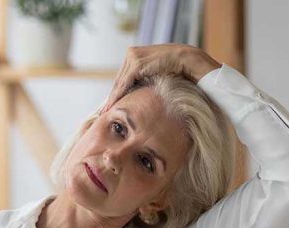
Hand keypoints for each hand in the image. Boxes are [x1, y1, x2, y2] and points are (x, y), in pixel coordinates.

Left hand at [100, 44, 220, 112]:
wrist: (186, 59)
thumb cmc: (176, 69)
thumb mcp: (156, 75)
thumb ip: (146, 79)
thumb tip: (140, 94)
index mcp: (135, 54)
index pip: (123, 77)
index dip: (116, 92)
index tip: (109, 105)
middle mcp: (131, 54)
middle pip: (119, 80)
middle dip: (111, 97)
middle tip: (102, 112)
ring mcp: (133, 57)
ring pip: (119, 83)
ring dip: (112, 99)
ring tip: (104, 112)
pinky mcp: (136, 64)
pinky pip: (124, 83)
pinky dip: (118, 96)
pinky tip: (112, 106)